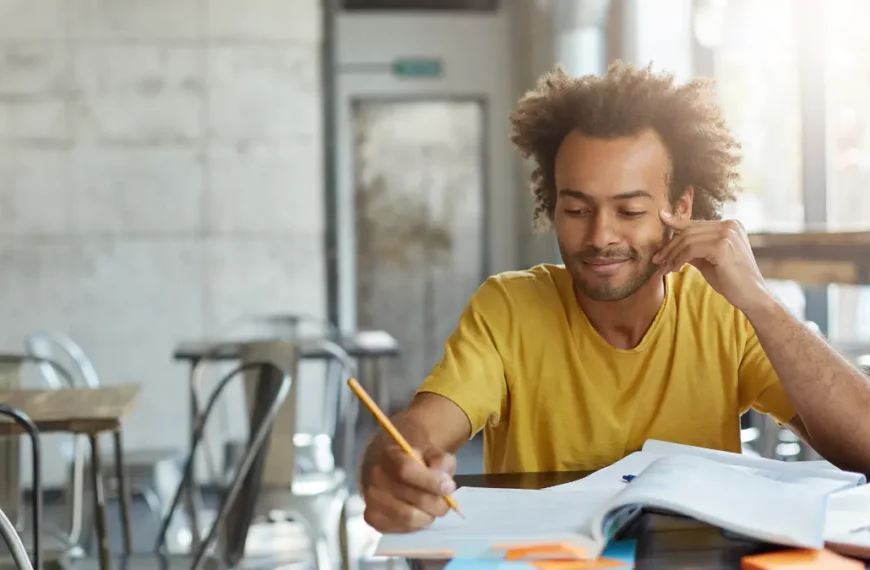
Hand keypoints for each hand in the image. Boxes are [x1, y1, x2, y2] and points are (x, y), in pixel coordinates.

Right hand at [362, 443, 456, 532]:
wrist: (398, 475)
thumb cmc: (421, 465)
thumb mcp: (435, 456)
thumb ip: (442, 463)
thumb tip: (445, 484)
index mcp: (392, 455)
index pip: (407, 470)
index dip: (431, 482)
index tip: (449, 487)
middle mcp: (377, 476)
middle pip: (414, 498)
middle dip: (437, 504)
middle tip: (445, 503)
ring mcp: (372, 498)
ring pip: (409, 517)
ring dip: (428, 516)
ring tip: (431, 510)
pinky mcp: (373, 517)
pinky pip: (401, 528)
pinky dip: (416, 525)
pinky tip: (418, 514)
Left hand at [652, 211, 770, 313]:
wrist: (752, 297)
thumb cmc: (731, 280)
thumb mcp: (708, 260)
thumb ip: (693, 249)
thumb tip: (671, 244)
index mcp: (730, 225)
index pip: (696, 224)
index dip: (676, 224)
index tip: (660, 220)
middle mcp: (730, 225)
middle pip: (689, 231)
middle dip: (670, 246)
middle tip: (657, 260)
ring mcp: (727, 234)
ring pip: (687, 240)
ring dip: (671, 255)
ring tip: (664, 269)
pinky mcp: (722, 246)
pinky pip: (690, 249)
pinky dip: (678, 259)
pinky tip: (673, 269)